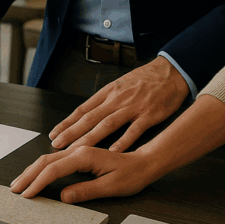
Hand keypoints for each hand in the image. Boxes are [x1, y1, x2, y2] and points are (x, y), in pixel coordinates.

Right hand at [10, 146, 161, 201]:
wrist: (146, 162)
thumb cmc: (133, 175)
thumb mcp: (112, 186)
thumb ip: (87, 191)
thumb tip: (63, 196)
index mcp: (84, 157)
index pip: (53, 169)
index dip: (37, 182)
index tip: (27, 194)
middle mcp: (78, 151)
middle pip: (45, 161)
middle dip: (28, 175)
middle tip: (14, 189)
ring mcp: (78, 152)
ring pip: (48, 159)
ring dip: (32, 171)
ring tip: (20, 183)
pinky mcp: (80, 156)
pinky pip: (55, 160)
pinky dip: (41, 169)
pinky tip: (36, 175)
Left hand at [48, 56, 189, 151]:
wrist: (171, 72)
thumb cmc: (144, 80)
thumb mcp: (119, 85)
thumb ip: (104, 100)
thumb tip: (85, 115)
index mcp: (108, 93)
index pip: (82, 110)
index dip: (66, 123)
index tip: (53, 134)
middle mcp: (116, 100)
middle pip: (89, 118)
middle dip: (71, 133)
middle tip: (57, 145)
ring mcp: (132, 108)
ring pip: (106, 124)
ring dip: (89, 138)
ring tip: (75, 150)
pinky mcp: (149, 115)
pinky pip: (134, 130)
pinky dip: (123, 141)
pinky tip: (111, 152)